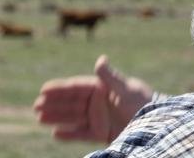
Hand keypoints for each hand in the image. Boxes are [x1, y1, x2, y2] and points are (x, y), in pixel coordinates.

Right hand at [32, 55, 154, 143]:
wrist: (157, 127)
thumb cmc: (144, 105)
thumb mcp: (127, 89)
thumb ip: (110, 77)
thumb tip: (100, 59)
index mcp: (102, 88)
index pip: (76, 87)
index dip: (59, 88)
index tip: (43, 89)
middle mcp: (98, 102)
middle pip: (70, 102)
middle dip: (53, 104)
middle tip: (35, 106)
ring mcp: (99, 118)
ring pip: (72, 117)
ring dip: (56, 117)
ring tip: (39, 118)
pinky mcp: (102, 133)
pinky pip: (82, 133)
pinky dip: (69, 134)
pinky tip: (55, 134)